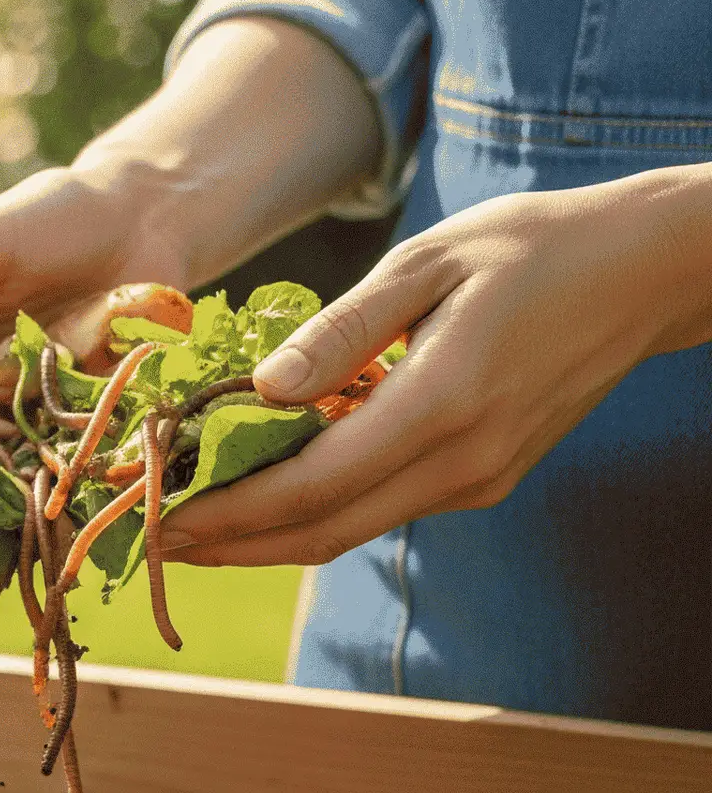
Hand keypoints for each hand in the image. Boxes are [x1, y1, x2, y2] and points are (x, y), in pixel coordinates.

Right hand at [0, 166, 187, 500]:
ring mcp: (34, 411)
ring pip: (15, 469)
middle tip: (6, 478)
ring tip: (48, 485)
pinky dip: (79, 462)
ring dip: (26, 481)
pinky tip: (96, 459)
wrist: (141, 215)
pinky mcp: (86, 417)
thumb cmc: (50, 218)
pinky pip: (75, 454)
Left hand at [161, 172, 711, 566]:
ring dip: (262, 539)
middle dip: (227, 545)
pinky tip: (260, 500)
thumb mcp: (428, 261)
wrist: (644, 273)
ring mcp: (475, 481)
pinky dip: (311, 514)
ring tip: (186, 529)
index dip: (226, 514)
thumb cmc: (531, 246)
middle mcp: (460, 462)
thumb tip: (261, 390)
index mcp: (442, 404)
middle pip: (319, 532)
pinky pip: (377, 511)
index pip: (309, 487)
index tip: (157, 518)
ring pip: (346, 531)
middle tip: (148, 542)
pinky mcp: (481, 481)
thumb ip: (341, 332)